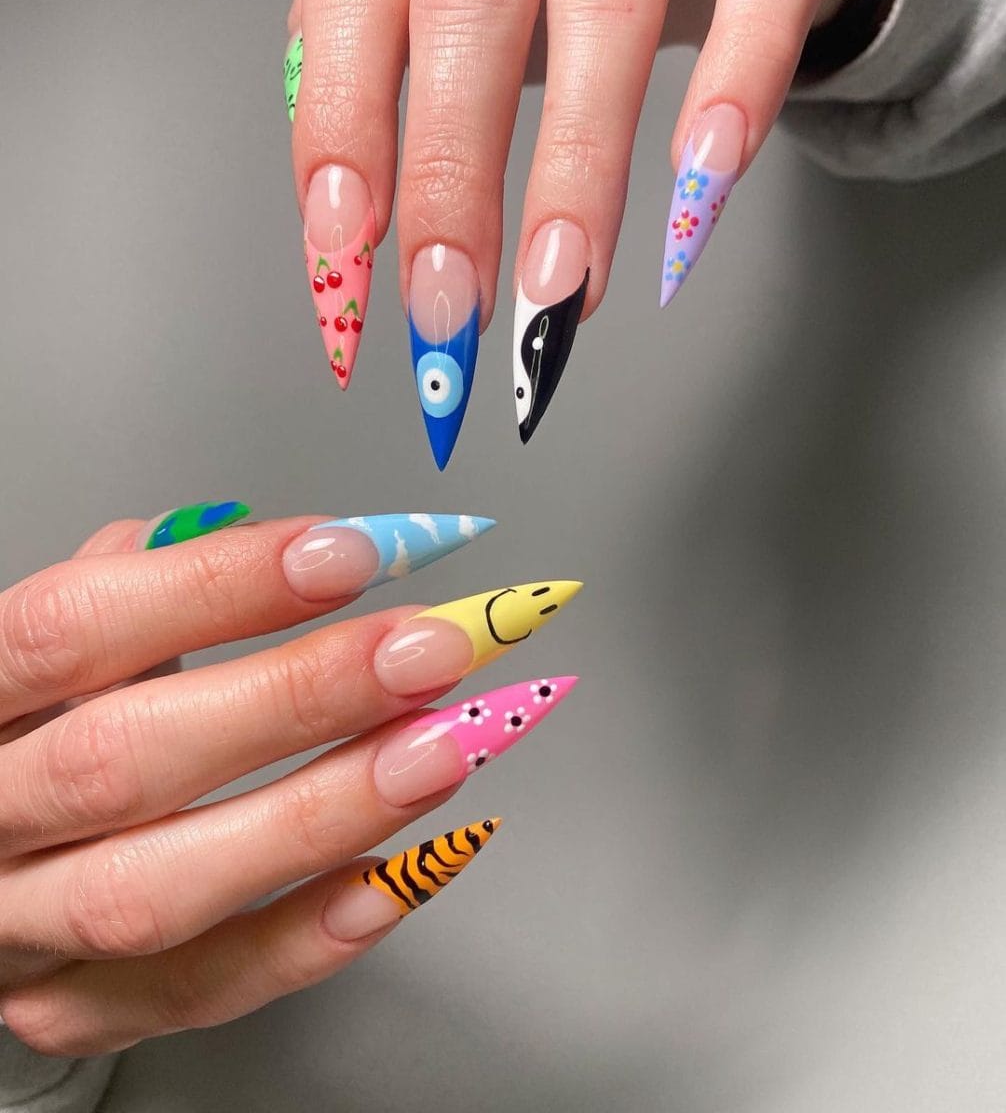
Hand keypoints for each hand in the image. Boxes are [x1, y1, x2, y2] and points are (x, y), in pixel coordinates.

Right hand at [0, 506, 579, 1054]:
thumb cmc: (45, 725)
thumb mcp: (68, 640)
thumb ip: (151, 579)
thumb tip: (285, 537)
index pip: (74, 629)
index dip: (216, 586)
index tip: (352, 555)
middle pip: (123, 761)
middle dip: (295, 699)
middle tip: (428, 653)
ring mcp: (15, 928)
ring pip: (159, 891)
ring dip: (321, 815)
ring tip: (441, 751)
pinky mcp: (70, 1011)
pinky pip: (196, 989)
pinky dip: (308, 936)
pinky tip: (399, 873)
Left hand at [284, 0, 863, 456]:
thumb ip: (391, 61)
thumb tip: (336, 214)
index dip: (340, 125)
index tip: (344, 258)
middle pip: (466, 5)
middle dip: (451, 180)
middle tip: (452, 309)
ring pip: (604, 0)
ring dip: (577, 168)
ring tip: (561, 291)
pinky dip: (737, 80)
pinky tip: (701, 183)